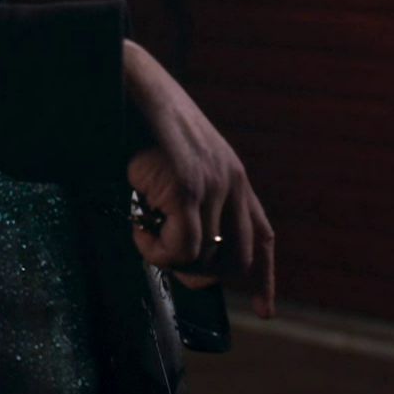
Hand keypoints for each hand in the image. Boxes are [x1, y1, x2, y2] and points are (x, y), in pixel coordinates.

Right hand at [122, 39, 276, 317]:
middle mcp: (234, 181)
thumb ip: (192, 199)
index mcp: (234, 175)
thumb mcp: (178, 163)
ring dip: (167, 258)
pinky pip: (182, 250)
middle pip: (237, 261)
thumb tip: (189, 252)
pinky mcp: (189, 188)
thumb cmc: (141, 121)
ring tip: (141, 228)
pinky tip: (137, 227)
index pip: (262, 237)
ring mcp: (215, 185)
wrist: (128, 82)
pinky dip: (155, 251)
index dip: (265, 278)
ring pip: (203, 261)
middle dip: (198, 274)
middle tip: (160, 253)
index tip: (265, 311)